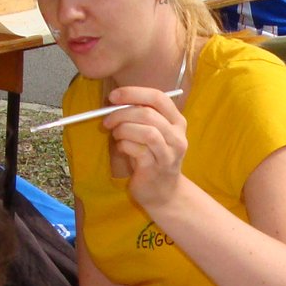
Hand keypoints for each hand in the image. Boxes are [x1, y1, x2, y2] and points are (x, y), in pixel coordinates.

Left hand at [101, 85, 188, 210]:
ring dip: (123, 130)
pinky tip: (122, 149)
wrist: (164, 193)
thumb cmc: (153, 158)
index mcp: (177, 122)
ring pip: (145, 131)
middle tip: (107, 121)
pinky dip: (123, 145)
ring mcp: (168, 153)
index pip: (158, 97)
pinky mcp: (155, 168)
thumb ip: (141, 116)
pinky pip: (137, 149)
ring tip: (116, 136)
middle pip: (148, 113)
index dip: (133, 93)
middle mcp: (177, 136)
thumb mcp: (153, 133)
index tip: (113, 96)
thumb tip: (115, 102)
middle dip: (121, 114)